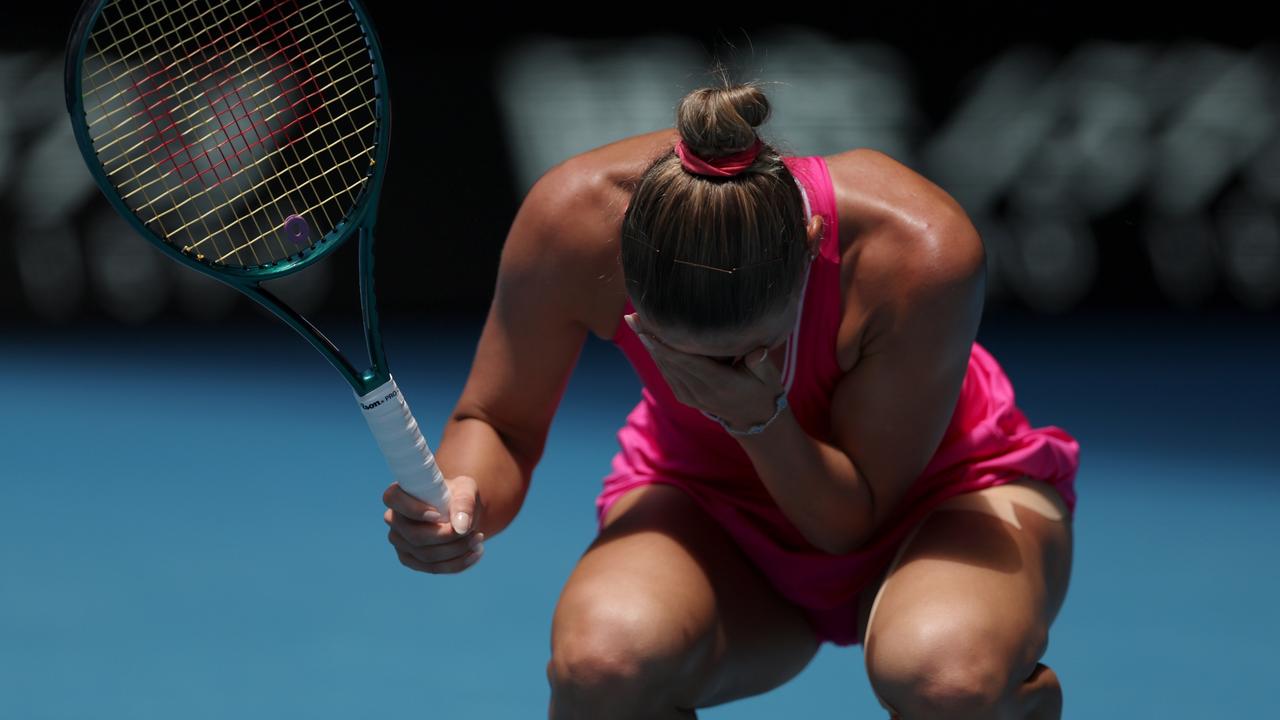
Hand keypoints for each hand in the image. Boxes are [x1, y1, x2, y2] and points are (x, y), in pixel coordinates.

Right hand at [382, 475, 485, 573]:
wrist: (460, 512)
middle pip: (415, 536)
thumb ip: (464, 503)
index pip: (393, 499)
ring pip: (426, 556)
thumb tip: (461, 527)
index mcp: (399, 495)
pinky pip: (432, 568)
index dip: (414, 509)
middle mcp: (393, 520)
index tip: (438, 515)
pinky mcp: (411, 560)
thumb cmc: (458, 495)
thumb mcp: (466, 490)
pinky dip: (457, 564)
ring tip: (478, 539)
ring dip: (456, 551)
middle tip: (474, 532)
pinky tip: (475, 553)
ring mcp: (400, 542)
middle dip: (448, 537)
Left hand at [625, 313, 782, 430]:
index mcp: (720, 384)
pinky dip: (656, 356)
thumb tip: (757, 352)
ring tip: (634, 322)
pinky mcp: (685, 397)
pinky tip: (647, 339)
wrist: (755, 419)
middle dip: (649, 339)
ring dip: (648, 346)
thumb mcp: (769, 377)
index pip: (688, 363)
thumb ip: (762, 363)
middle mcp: (701, 392)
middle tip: (633, 317)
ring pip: (665, 368)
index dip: (666, 347)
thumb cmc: (763, 390)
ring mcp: (691, 396)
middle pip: (670, 363)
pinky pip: (667, 374)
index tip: (649, 330)